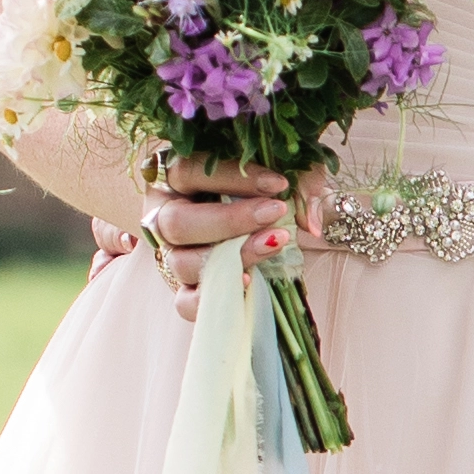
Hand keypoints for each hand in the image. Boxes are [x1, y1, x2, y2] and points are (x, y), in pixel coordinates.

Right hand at [144, 168, 295, 299]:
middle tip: (275, 212)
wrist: (257, 222)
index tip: (277, 183)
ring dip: (232, 256)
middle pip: (177, 222)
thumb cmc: (260, 187)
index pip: (188, 171)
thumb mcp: (281, 172)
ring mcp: (171, 254)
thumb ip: (300, 183)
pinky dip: (215, 294)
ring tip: (274, 244)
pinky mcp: (183, 287)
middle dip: (230, 220)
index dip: (231, 177)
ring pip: (182, 261)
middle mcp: (163, 215)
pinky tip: (248, 282)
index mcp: (174, 177)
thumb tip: (310, 221)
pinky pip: (186, 302)